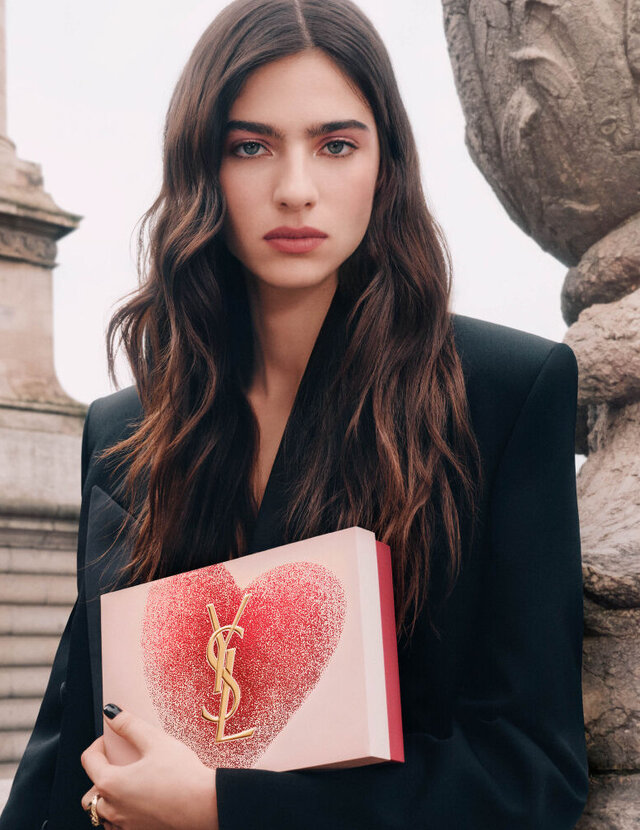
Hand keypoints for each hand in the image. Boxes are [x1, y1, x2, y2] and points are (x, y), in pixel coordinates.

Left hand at [80, 704, 218, 829]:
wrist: (204, 806)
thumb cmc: (182, 775)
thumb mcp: (155, 741)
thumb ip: (129, 725)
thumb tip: (111, 713)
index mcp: (111, 783)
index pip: (89, 761)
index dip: (98, 744)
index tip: (110, 739)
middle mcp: (112, 809)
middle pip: (89, 794)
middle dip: (98, 776)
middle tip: (117, 763)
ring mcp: (125, 826)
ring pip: (102, 813)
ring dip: (108, 799)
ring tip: (128, 783)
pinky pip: (118, 826)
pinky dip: (121, 813)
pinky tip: (138, 802)